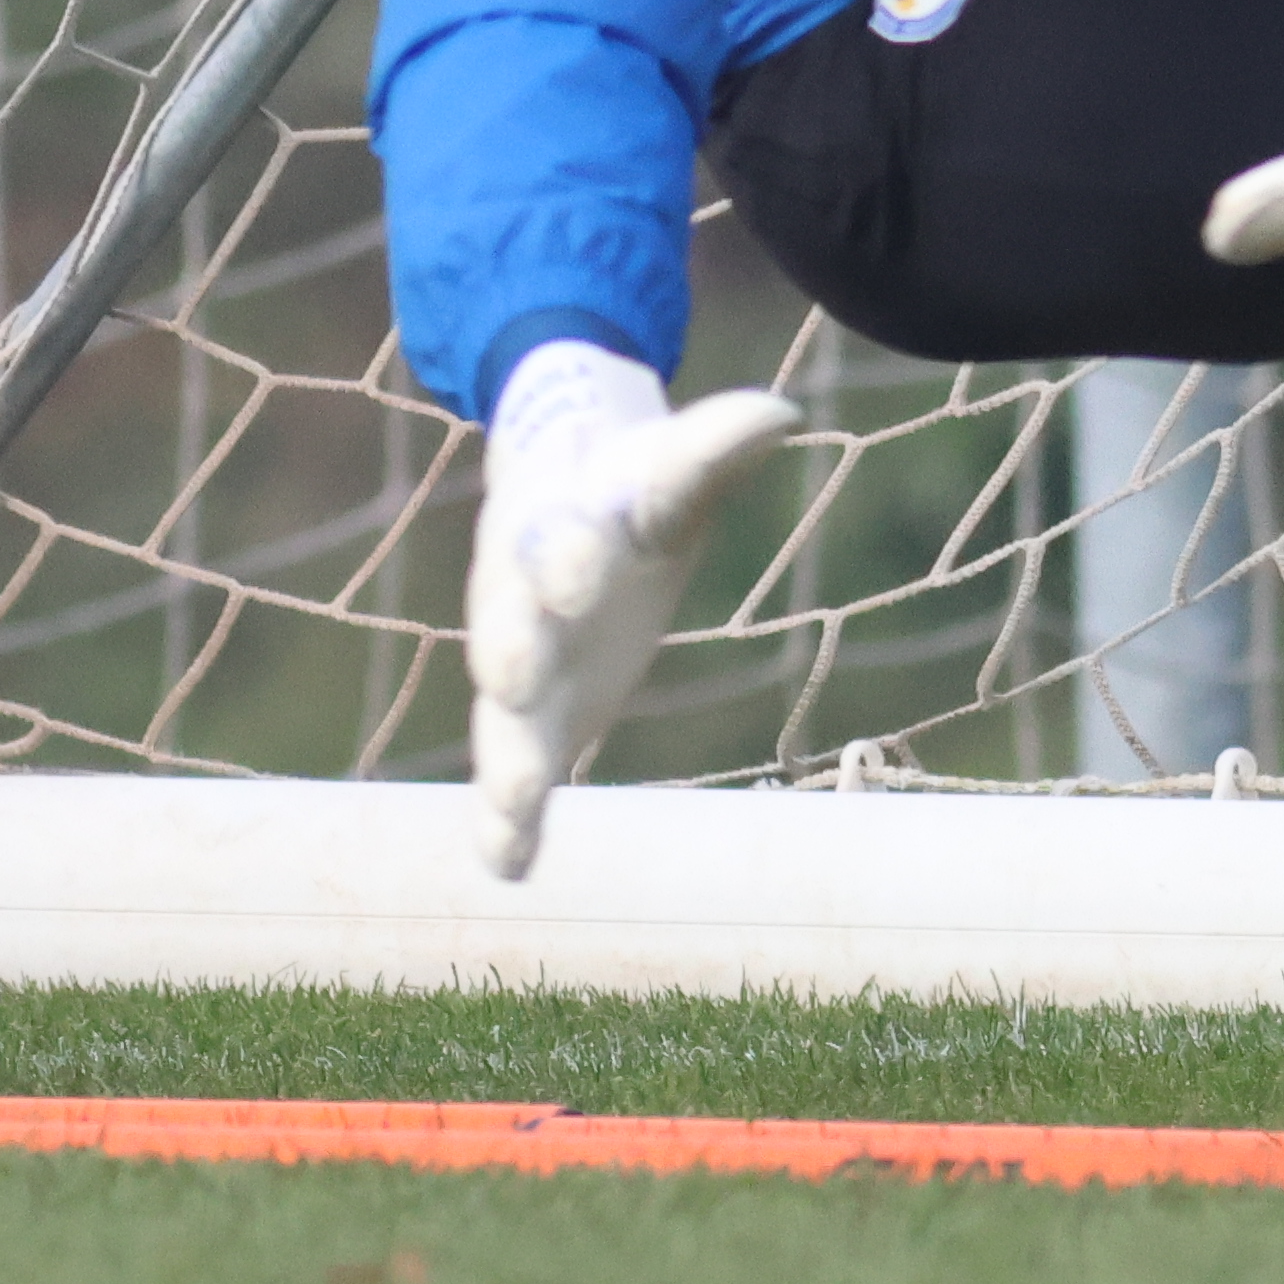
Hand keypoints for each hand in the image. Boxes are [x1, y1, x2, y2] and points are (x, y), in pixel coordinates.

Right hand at [463, 341, 805, 880]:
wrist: (559, 488)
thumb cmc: (623, 478)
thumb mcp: (669, 461)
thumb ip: (715, 447)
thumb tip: (781, 414)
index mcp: (553, 522)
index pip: (557, 534)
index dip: (570, 551)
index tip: (585, 568)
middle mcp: (519, 596)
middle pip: (508, 626)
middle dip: (514, 652)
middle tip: (517, 678)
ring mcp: (517, 663)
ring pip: (502, 716)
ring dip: (505, 761)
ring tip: (516, 806)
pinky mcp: (531, 717)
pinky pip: (509, 771)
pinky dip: (505, 820)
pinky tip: (507, 869)